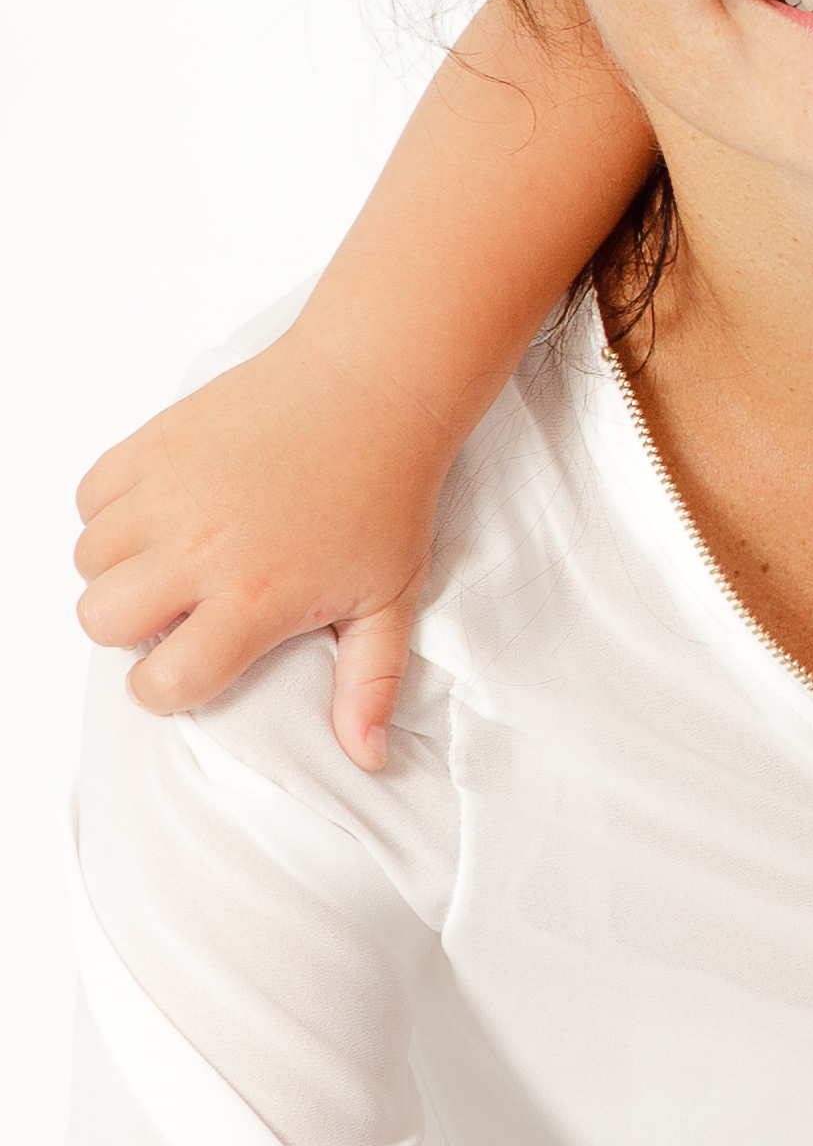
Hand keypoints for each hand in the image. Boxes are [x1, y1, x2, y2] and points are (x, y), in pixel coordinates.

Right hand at [73, 316, 455, 769]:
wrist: (376, 387)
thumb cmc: (389, 495)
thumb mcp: (392, 596)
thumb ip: (370, 683)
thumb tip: (369, 758)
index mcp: (254, 596)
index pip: (162, 682)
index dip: (170, 687)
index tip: (198, 664)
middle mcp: (197, 549)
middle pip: (100, 622)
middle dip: (134, 627)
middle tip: (187, 603)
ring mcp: (166, 493)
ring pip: (88, 561)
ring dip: (122, 566)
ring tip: (183, 551)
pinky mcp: (151, 444)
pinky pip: (90, 497)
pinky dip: (112, 509)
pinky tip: (168, 507)